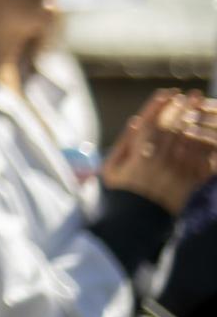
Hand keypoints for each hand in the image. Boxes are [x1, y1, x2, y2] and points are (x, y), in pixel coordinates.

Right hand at [102, 91, 216, 214]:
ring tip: (204, 108)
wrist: (134, 223)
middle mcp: (158, 159)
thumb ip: (123, 144)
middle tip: (193, 94)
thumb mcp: (110, 167)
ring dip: (198, 122)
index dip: (161, 105)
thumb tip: (135, 121)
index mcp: (137, 153)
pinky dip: (206, 148)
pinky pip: (200, 162)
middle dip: (184, 108)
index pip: (152, 121)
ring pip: (190, 141)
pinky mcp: (187, 184)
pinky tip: (210, 137)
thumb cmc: (118, 194)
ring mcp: (175, 172)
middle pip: (175, 126)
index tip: (169, 93)